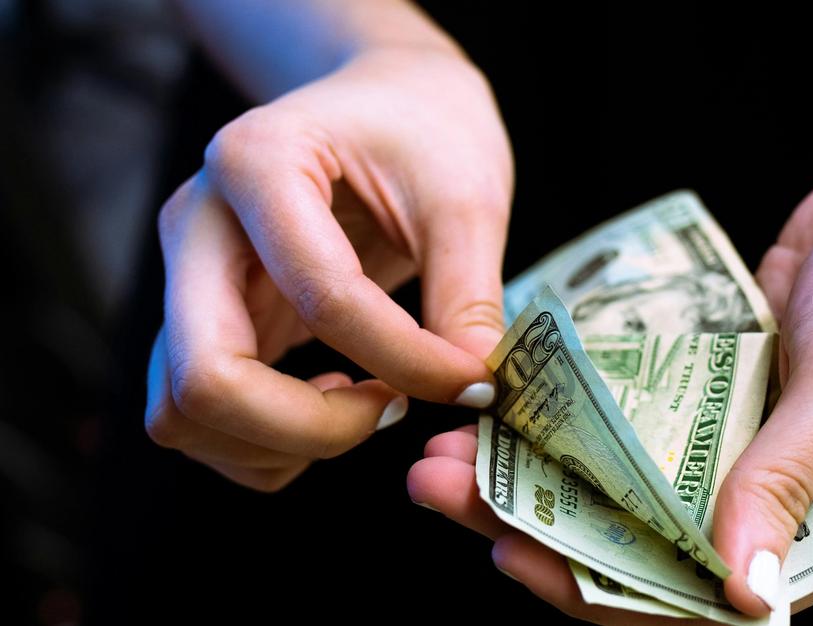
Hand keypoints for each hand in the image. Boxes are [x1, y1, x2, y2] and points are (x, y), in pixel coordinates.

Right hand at [144, 47, 512, 490]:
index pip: (320, 296)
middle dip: (309, 428)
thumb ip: (469, 295)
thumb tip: (473, 389)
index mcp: (257, 162)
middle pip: (204, 376)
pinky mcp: (203, 320)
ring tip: (365, 408)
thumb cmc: (424, 130)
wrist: (386, 102)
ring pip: (181, 412)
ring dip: (277, 444)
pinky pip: (199, 418)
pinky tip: (332, 405)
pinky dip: (263, 444)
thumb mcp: (466, 196)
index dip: (405, 359)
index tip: (471, 380)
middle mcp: (197, 224)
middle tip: (391, 412)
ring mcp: (187, 277)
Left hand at [408, 131, 812, 621]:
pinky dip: (580, 416)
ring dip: (544, 471)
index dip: (606, 590)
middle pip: (651, 547)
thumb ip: (789, 477)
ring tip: (451, 446)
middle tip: (444, 488)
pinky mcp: (723, 395)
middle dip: (545, 526)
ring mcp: (749, 449)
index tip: (514, 555)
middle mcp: (789, 506)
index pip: (709, 601)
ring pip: (631, 486)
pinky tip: (513, 398)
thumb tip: (733, 590)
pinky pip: (640, 421)